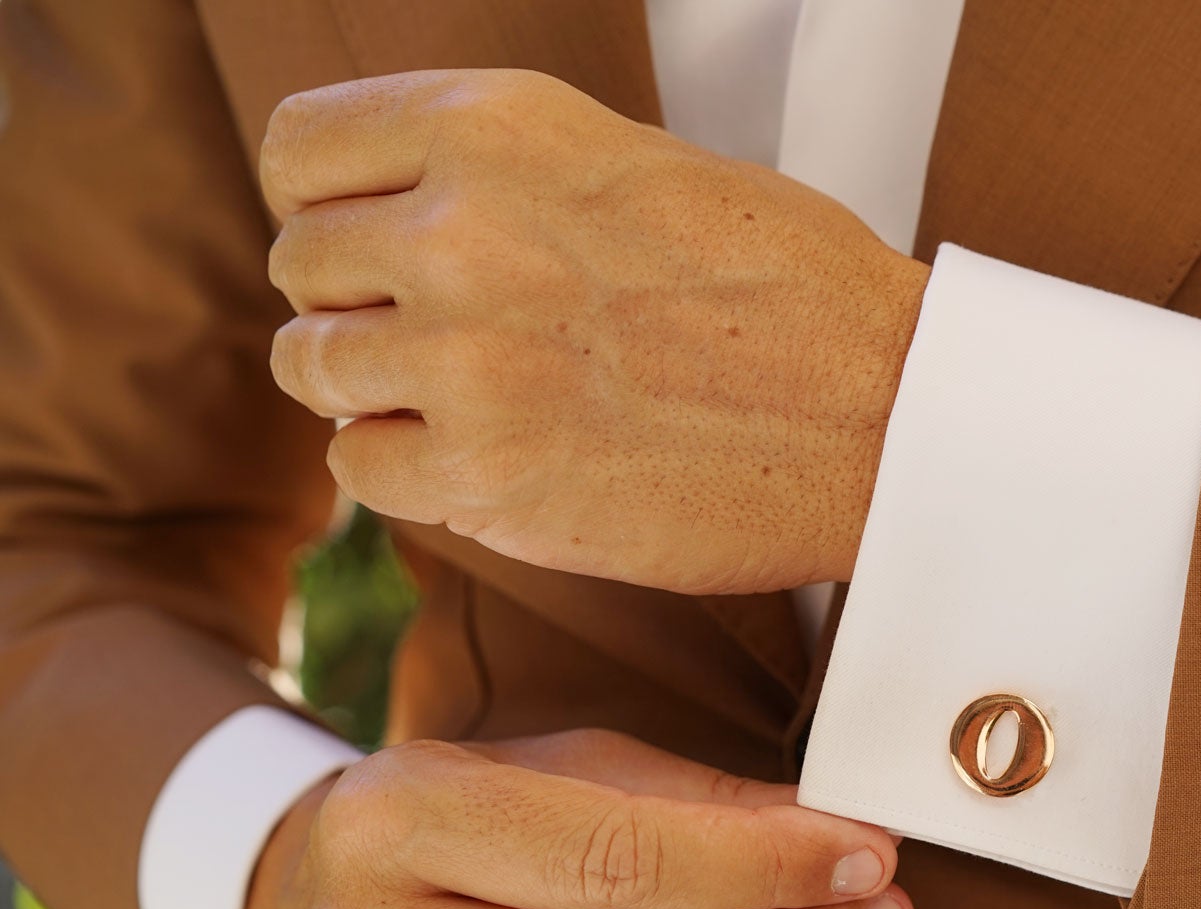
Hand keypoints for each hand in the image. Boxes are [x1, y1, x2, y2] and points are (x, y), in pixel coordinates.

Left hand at [261, 69, 929, 594]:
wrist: (888, 414)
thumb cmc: (793, 290)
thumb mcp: (641, 165)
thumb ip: (506, 178)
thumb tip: (400, 219)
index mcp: (499, 125)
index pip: (300, 149)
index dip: (329, 202)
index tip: (370, 242)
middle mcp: (461, 231)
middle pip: (301, 265)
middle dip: (358, 302)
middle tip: (445, 335)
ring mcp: (466, 360)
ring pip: (315, 369)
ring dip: (376, 388)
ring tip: (471, 399)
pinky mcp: (487, 477)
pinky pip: (361, 467)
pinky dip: (409, 469)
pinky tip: (489, 458)